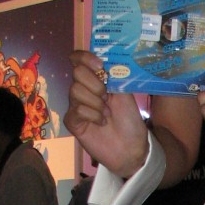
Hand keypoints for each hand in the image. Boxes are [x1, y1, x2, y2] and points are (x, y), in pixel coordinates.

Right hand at [67, 51, 149, 176]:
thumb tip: (104, 60)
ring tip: (107, 113)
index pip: (78, 59)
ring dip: (96, 102)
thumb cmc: (129, 120)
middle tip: (108, 98)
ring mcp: (75, 105)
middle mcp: (83, 89)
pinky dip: (93, 115)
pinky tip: (101, 122)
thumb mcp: (125, 93)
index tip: (100, 67)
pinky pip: (77, 110)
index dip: (85, 58)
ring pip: (76, 91)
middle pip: (77, 72)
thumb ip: (113, 76)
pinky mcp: (73, 121)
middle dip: (96, 84)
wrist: (131, 146)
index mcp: (96, 79)